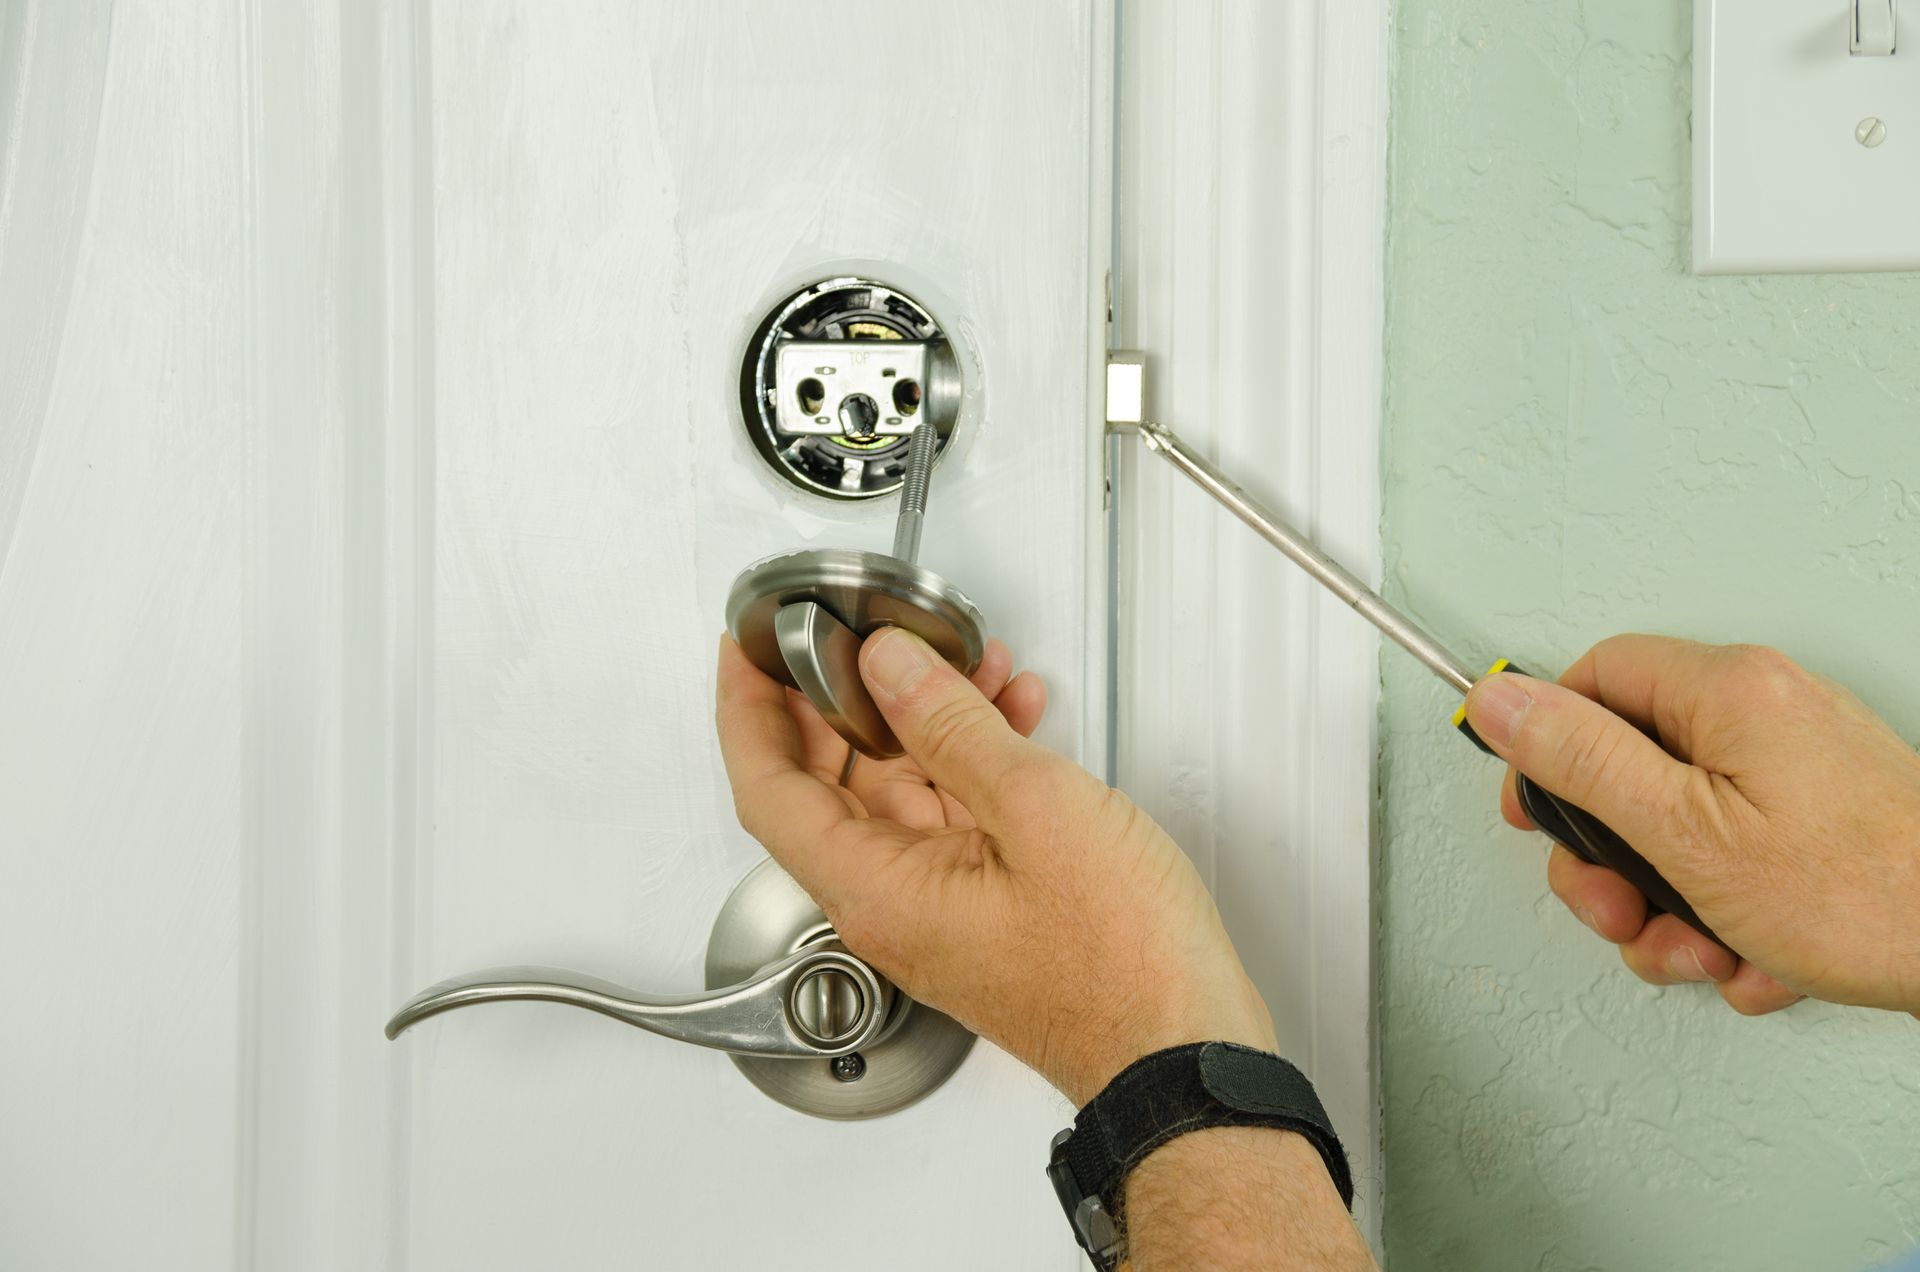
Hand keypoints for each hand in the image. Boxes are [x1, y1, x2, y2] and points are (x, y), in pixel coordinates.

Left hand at [714, 627, 1276, 1104]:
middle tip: (852, 636)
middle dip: (846, 699)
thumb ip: (949, 726)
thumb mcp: (1034, 809)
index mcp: (875, 889)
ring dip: (928, 722)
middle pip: (830, 787)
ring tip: (969, 663)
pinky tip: (1016, 720)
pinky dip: (973, 764)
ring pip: (902, 795)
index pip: (768, 789)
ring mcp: (939, 913)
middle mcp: (892, 907)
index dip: (747, 710)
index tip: (745, 652)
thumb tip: (888, 667)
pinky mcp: (987, 915)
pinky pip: (954, 822)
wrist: (1181, 1049)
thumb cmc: (1120, 964)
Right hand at [1462, 636, 1919, 1016]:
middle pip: (1631, 763)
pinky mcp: (1824, 817)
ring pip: (1681, 824)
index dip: (1548, 746)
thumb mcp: (1682, 832)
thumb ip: (1580, 759)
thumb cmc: (1865, 895)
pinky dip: (1731, 915)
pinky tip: (1754, 955)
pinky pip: (1739, 855)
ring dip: (1671, 905)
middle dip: (1613, 859)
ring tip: (1704, 950)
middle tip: (1621, 910)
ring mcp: (1800, 766)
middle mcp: (1768, 711)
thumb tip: (1500, 699)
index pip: (1594, 678)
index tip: (1535, 811)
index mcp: (1728, 691)